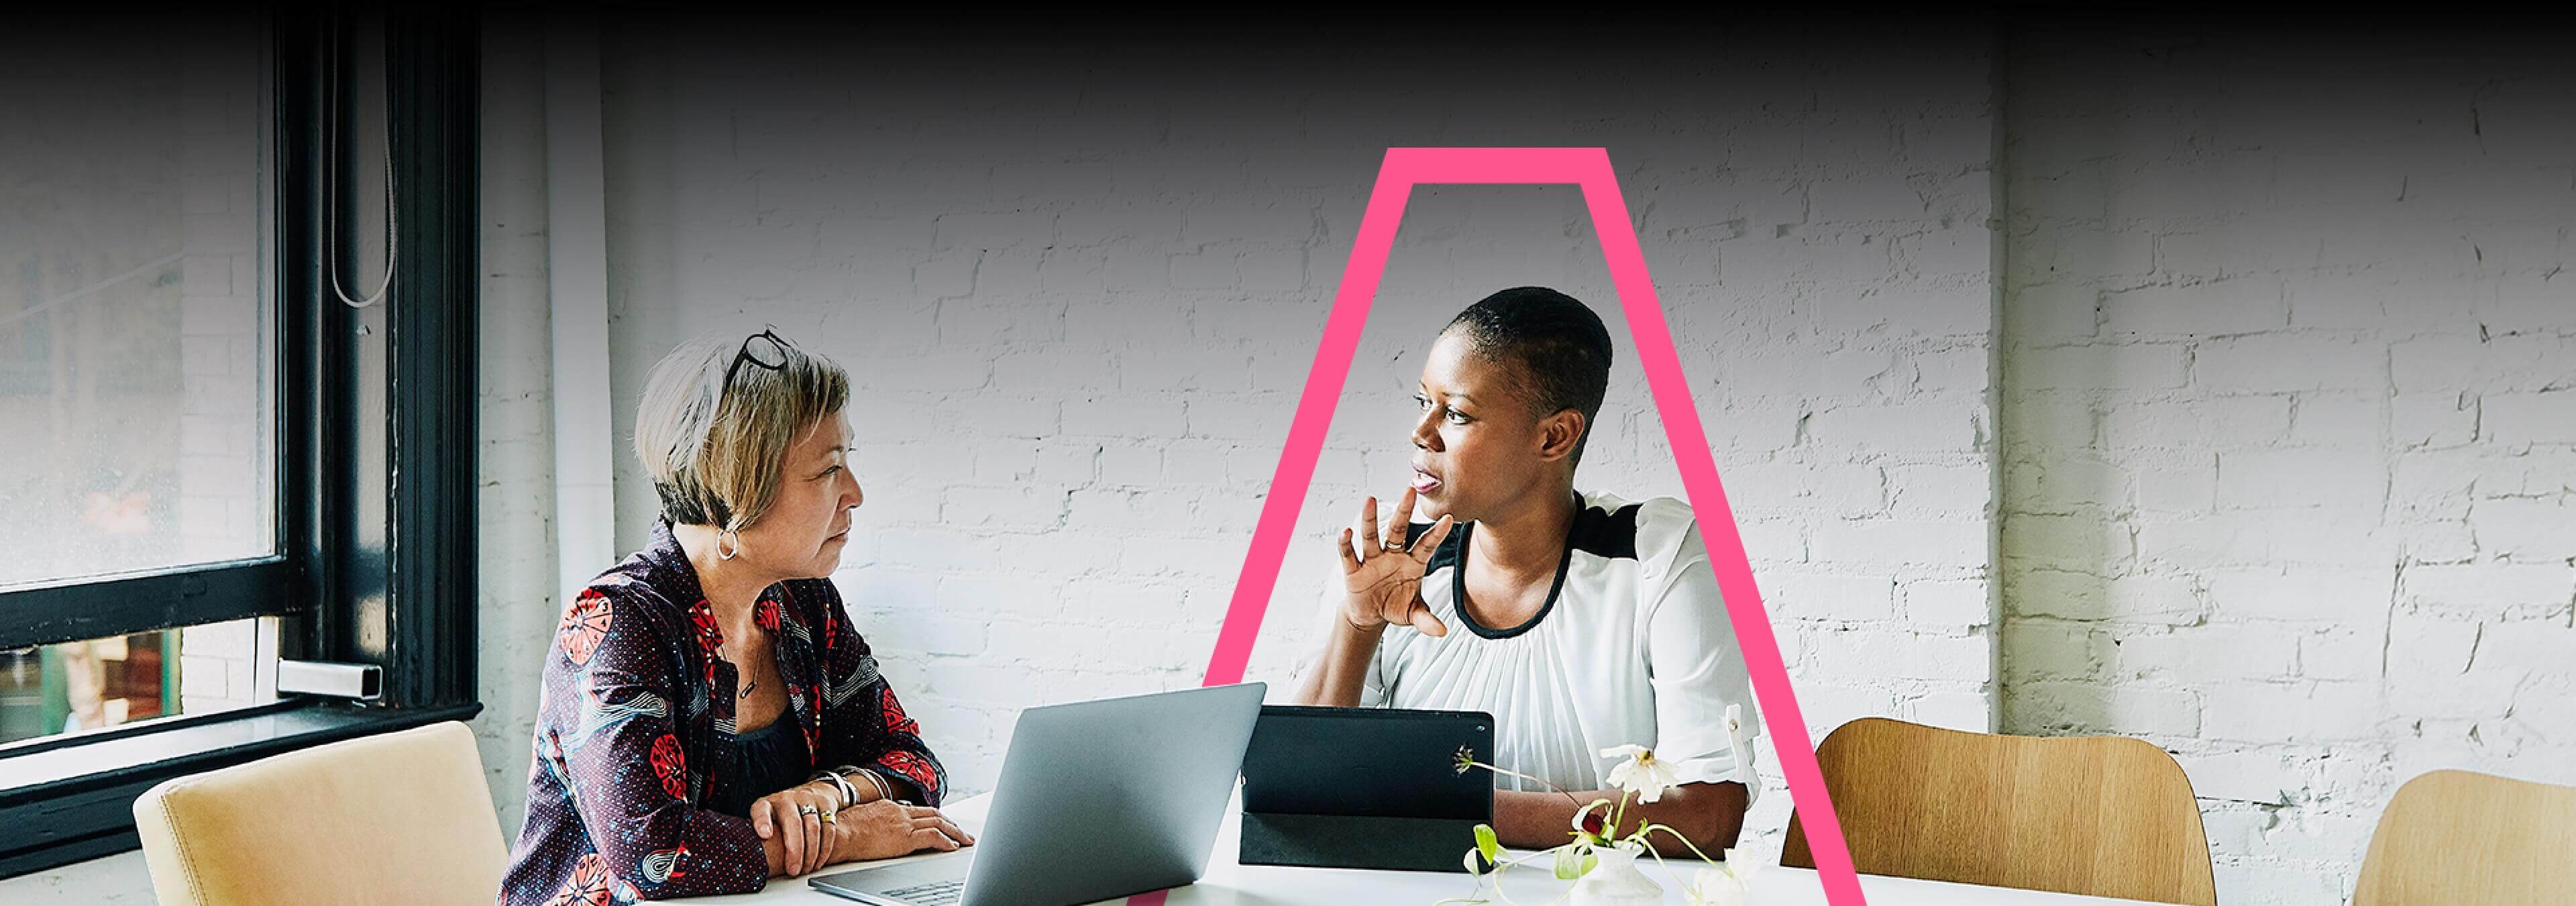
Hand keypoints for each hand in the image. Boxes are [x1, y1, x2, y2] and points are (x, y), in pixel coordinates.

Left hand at [751, 781, 844, 876]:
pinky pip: (828, 829)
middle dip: (794, 850)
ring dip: (811, 852)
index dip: (762, 821)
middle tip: (793, 870)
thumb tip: (754, 857)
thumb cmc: (783, 812)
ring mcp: (808, 801)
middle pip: (793, 823)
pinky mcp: (825, 805)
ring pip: (813, 827)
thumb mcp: (768, 817)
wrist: (811, 792)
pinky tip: (818, 861)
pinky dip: (825, 848)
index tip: (765, 834)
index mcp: (769, 804)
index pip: (762, 810)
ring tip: (806, 869)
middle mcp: (788, 800)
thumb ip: (760, 831)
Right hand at [836, 799, 974, 860]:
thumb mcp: (863, 818)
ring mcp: (904, 824)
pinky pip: (933, 836)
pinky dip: (946, 841)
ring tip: (964, 839)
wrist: (839, 834)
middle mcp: (900, 812)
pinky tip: (953, 846)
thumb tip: (880, 827)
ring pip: (938, 823)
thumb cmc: (844, 830)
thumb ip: (877, 821)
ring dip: (955, 832)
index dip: (934, 817)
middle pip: (933, 814)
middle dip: (950, 822)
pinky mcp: (905, 838)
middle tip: (962, 831)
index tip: (943, 822)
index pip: (919, 811)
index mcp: (890, 807)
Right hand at [1336, 486, 1455, 637]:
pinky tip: (1346, 532)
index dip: (1437, 533)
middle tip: (1410, 490)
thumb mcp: (1413, 614)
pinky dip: (1346, 544)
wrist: (1371, 615)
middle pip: (1398, 530)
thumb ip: (1426, 620)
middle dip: (1404, 511)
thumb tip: (1442, 632)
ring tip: (1369, 500)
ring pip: (1371, 536)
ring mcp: (1373, 560)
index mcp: (1413, 563)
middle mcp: (1393, 556)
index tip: (1449, 518)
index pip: (1426, 545)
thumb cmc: (1395, 606)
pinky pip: (1349, 554)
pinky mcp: (1354, 570)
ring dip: (1370, 519)